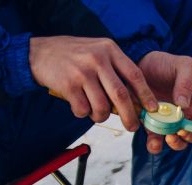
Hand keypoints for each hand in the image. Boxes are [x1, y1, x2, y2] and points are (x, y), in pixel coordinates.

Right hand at [29, 36, 158, 130]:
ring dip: (101, 116)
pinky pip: (83, 110)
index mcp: (109, 50)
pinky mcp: (68, 84)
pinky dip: (84, 114)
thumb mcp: (98, 52)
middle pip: (121, 95)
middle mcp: (98, 58)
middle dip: (130, 116)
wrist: (38, 52)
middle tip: (132, 127)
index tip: (152, 109)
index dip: (146, 94)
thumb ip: (115, 70)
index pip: (135, 75)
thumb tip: (136, 101)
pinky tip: (79, 106)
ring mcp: (82, 71)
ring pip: (102, 106)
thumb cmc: (75, 57)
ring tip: (97, 113)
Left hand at [138, 51, 191, 153]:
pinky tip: (152, 139)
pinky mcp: (152, 126)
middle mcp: (187, 118)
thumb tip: (184, 105)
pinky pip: (156, 142)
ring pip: (177, 143)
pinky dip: (155, 144)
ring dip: (175, 143)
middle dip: (189, 136)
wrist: (138, 62)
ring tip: (168, 136)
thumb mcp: (182, 65)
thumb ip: (186, 82)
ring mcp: (169, 124)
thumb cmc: (165, 63)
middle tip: (180, 130)